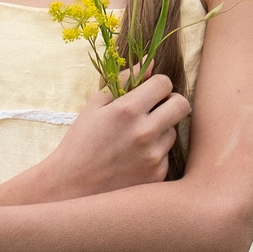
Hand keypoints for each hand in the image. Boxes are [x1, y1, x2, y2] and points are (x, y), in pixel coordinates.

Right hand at [48, 73, 190, 196]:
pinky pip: (166, 155)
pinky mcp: (156, 175)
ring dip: (161, 129)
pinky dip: (155, 153)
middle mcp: (144, 132)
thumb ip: (124, 81)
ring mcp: (153, 156)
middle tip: (157, 108)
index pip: (164, 83)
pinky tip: (133, 159)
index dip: (158, 84)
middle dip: (171, 102)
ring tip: (135, 138)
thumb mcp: (95, 106)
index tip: (150, 91)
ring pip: (174, 131)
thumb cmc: (80, 142)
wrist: (71, 186)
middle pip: (181, 105)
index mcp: (127, 110)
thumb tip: (150, 64)